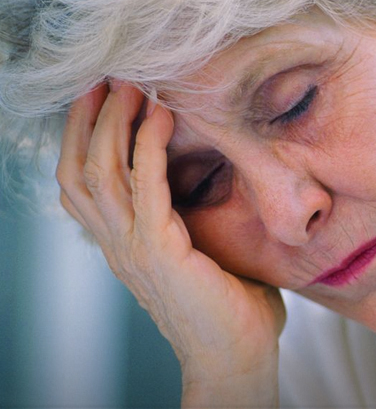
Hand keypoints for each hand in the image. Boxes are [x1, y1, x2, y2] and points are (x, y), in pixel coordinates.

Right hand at [56, 81, 284, 406]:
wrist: (238, 357)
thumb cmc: (231, 307)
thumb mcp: (202, 252)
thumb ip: (194, 218)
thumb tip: (218, 178)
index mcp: (125, 244)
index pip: (84, 182)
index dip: (87, 136)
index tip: (104, 94)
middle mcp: (118, 244)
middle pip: (79, 169)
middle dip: (91, 117)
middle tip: (108, 75)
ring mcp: (134, 248)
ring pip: (100, 171)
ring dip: (113, 122)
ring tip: (130, 83)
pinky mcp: (160, 251)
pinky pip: (145, 187)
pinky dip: (149, 146)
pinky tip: (162, 116)